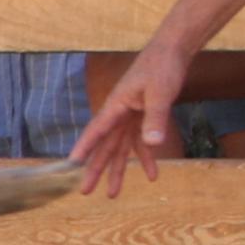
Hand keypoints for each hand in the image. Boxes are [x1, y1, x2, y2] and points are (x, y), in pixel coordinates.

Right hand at [67, 40, 192, 196]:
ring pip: (120, 148)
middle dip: (96, 169)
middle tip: (85, 191)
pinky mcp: (142, 117)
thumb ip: (156, 118)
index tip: (71, 166)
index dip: (83, 148)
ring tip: (113, 193)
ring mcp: (130, 116)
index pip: (96, 131)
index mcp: (116, 106)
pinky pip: (140, 142)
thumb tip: (152, 144)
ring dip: (117, 170)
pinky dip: (146, 158)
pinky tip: (153, 175)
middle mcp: (119, 114)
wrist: (172, 51)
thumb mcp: (160, 93)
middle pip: (105, 145)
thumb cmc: (162, 67)